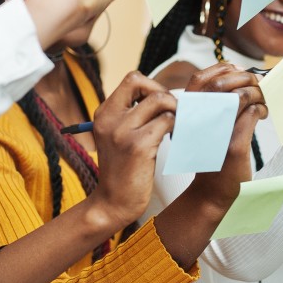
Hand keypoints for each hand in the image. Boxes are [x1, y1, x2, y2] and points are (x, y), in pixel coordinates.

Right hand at [85, 71, 176, 228]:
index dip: (152, 86)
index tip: (161, 106)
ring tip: (177, 126)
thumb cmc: (123, 171)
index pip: (132, 79)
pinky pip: (167, 121)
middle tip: (173, 114)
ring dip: (175, 111)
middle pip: (144, 83)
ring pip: (160, 100)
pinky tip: (177, 138)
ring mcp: (122, 131)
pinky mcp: (138, 146)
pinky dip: (178, 126)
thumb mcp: (118, 137)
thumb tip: (164, 95)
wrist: (112, 204)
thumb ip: (131, 115)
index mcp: (104, 113)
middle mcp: (110, 118)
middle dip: (165, 94)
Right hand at [183, 64, 266, 207]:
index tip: (239, 72)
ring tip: (262, 102)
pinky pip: (252, 114)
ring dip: (258, 94)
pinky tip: (264, 114)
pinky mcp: (233, 145)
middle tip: (258, 86)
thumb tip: (235, 76)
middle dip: (245, 78)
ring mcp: (216, 132)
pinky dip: (261, 109)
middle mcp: (198, 120)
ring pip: (240, 96)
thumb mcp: (204, 126)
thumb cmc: (211, 156)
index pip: (200, 78)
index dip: (222, 69)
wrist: (210, 192)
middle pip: (221, 83)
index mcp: (188, 113)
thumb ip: (212, 105)